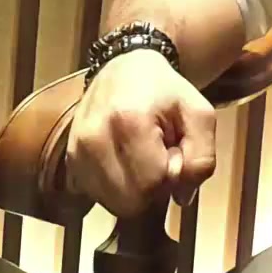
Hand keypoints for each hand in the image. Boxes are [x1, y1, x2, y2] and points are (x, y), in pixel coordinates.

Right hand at [65, 49, 216, 218]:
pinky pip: (98, 196)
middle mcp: (94, 138)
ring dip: (134, 189)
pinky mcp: (70, 160)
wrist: (124, 68)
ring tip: (140, 157)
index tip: (173, 150)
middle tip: (158, 156)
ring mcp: (77, 151)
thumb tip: (181, 196)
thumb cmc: (164, 91)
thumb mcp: (200, 114)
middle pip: (131, 201)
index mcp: (129, 121)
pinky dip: (116, 187)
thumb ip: (201, 157)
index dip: (173, 174)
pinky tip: (123, 161)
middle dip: (153, 187)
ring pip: (113, 204)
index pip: (154, 183)